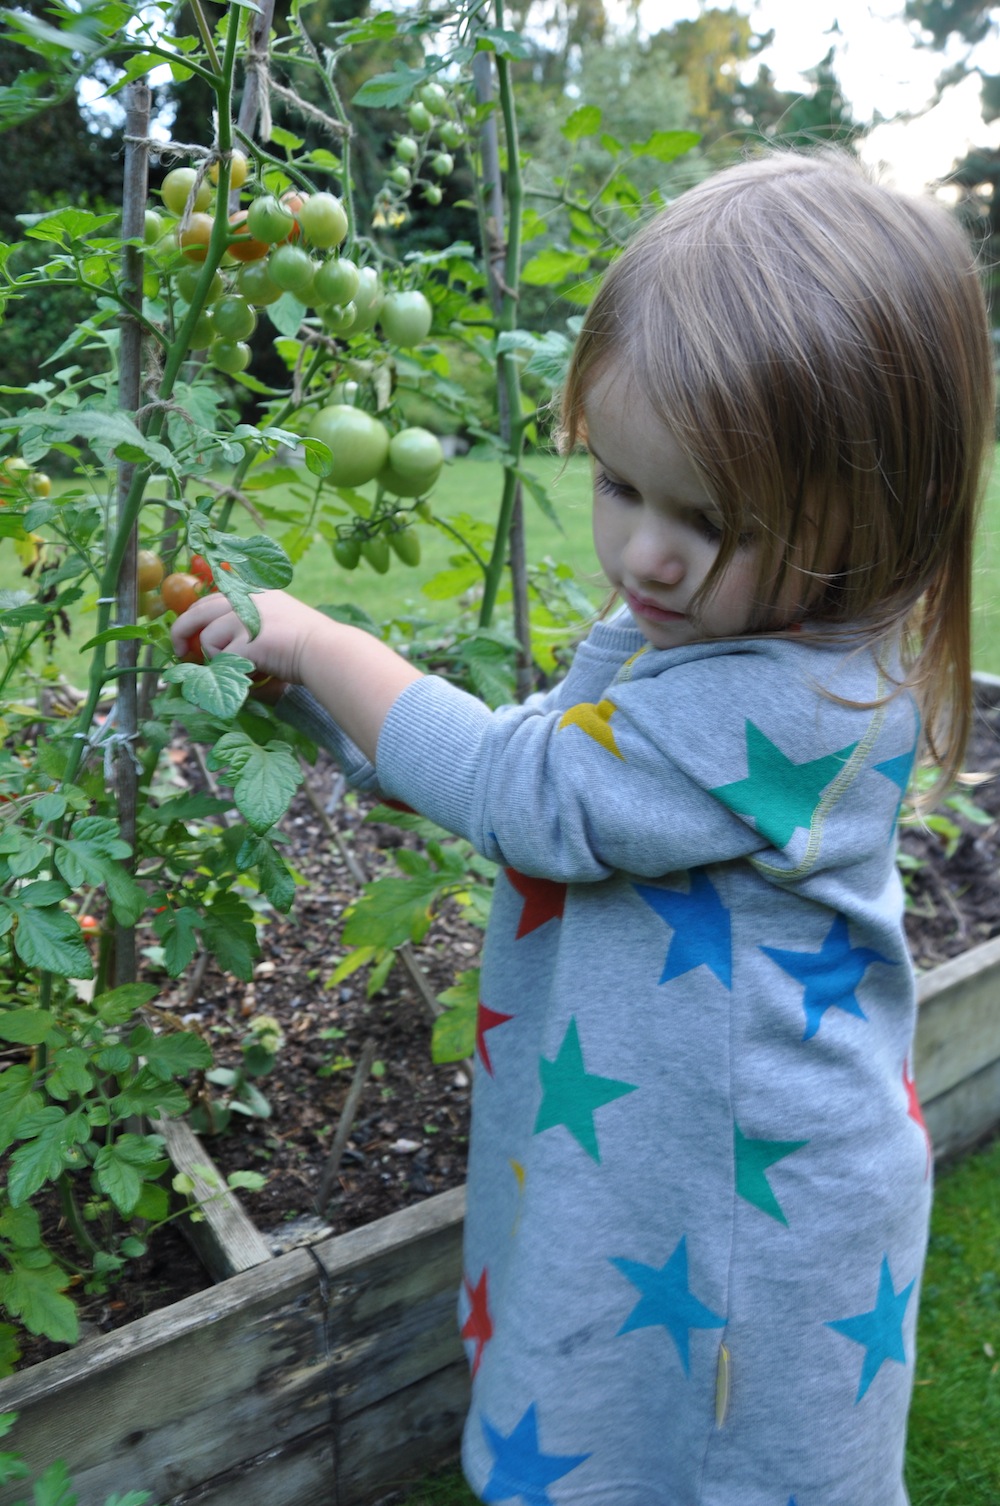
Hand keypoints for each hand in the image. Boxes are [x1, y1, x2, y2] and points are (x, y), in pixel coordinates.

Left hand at [169, 586, 421, 762]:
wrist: (327, 651)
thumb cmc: (310, 644)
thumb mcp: (278, 620)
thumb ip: (250, 623)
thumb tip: (216, 641)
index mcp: (253, 591)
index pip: (212, 598)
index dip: (196, 615)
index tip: (190, 632)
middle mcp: (245, 598)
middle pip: (197, 611)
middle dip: (181, 632)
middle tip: (180, 652)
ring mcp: (243, 617)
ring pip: (208, 640)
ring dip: (219, 659)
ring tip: (245, 668)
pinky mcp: (244, 640)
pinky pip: (222, 661)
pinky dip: (233, 673)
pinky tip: (255, 675)